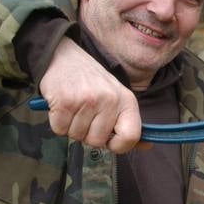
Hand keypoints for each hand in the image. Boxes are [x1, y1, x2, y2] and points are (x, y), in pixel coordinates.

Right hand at [39, 38, 141, 152]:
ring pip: (77, 136)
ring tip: (74, 107)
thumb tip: (146, 146)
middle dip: (87, 134)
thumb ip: (127, 122)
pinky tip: (63, 106)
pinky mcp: (65, 101)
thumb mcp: (117, 97)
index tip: (108, 139)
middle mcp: (110, 100)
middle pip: (97, 141)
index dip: (118, 146)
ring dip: (71, 126)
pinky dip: (57, 122)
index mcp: (127, 101)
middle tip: (84, 115)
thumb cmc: (91, 81)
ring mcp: (88, 100)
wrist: (65, 57)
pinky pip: (60, 129)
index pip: (131, 137)